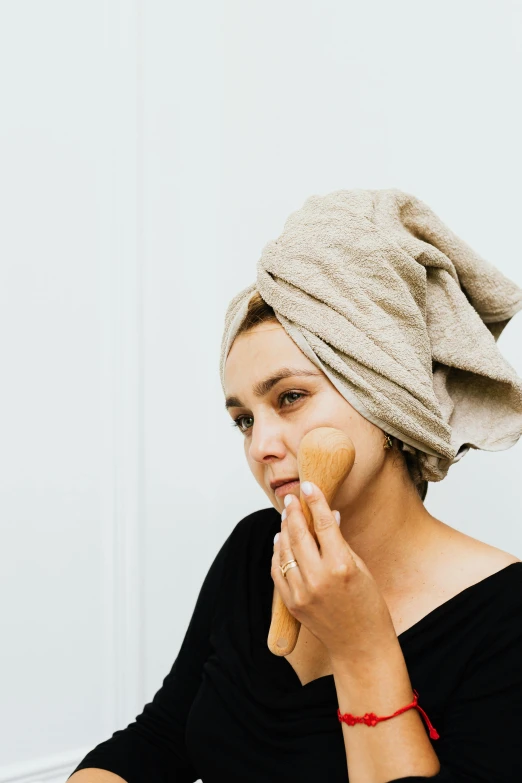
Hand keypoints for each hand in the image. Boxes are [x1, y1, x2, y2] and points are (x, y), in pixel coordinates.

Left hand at [271, 482, 397, 662]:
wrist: (360, 645)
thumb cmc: (368, 606)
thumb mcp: (361, 568)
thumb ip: (341, 543)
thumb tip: (330, 516)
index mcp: (341, 566)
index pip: (324, 524)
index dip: (315, 502)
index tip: (308, 486)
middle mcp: (318, 578)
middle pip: (299, 535)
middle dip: (294, 512)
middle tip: (291, 499)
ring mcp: (302, 592)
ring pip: (284, 551)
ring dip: (284, 530)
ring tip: (286, 516)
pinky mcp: (292, 604)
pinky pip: (278, 571)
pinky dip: (278, 553)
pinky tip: (281, 540)